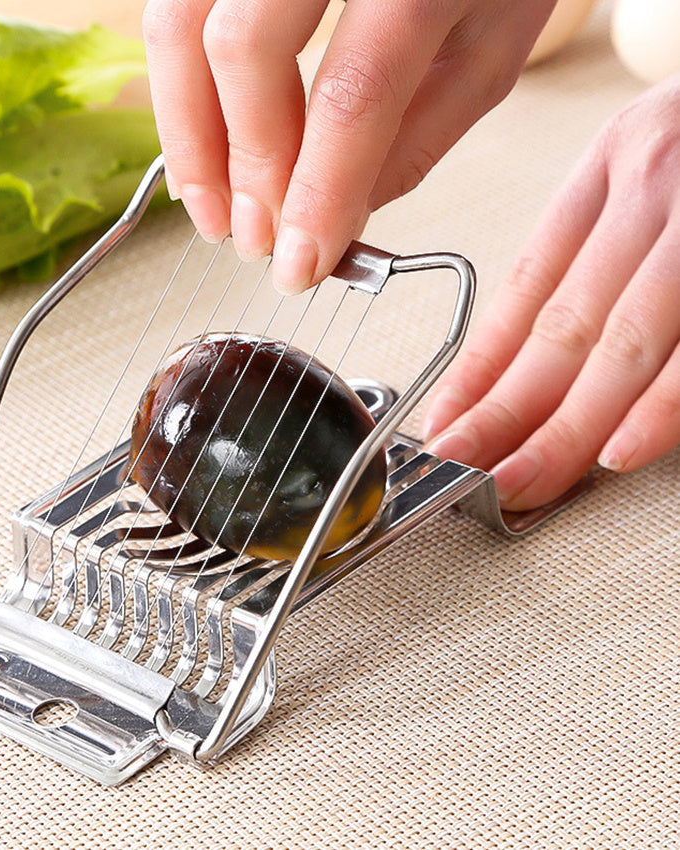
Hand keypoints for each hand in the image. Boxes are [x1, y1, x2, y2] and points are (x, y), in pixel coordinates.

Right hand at [142, 0, 555, 291]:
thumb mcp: (489, 42)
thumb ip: (418, 136)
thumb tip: (337, 215)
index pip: (353, 95)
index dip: (316, 194)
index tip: (298, 265)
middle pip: (245, 49)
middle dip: (243, 168)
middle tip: (253, 241)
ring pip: (178, 21)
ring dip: (185, 132)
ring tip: (211, 208)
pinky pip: (172, 6)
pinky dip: (177, 83)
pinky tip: (200, 139)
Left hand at [423, 74, 679, 510]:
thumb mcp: (649, 166)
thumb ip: (596, 250)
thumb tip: (526, 360)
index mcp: (608, 168)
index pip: (524, 290)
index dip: (477, 369)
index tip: (444, 423)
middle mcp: (651, 185)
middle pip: (562, 328)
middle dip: (504, 416)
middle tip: (461, 471)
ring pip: (621, 344)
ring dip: (566, 428)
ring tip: (519, 482)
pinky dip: (660, 405)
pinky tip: (619, 451)